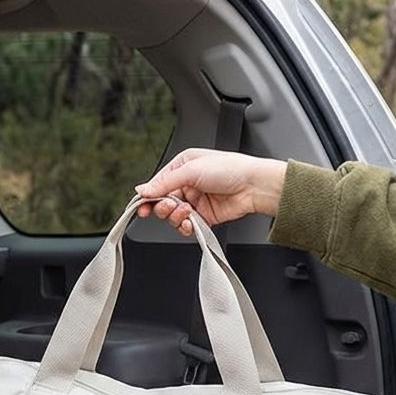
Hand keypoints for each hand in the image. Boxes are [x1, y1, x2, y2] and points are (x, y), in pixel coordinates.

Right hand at [135, 149, 287, 235]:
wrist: (253, 186)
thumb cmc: (229, 169)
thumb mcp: (191, 169)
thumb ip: (165, 182)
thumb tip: (143, 189)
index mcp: (182, 167)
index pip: (157, 184)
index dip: (148, 196)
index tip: (142, 206)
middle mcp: (187, 184)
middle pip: (162, 202)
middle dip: (162, 208)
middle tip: (167, 207)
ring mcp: (195, 202)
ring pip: (173, 216)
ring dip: (175, 217)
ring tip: (186, 212)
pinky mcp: (203, 217)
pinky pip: (186, 226)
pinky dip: (185, 227)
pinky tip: (190, 223)